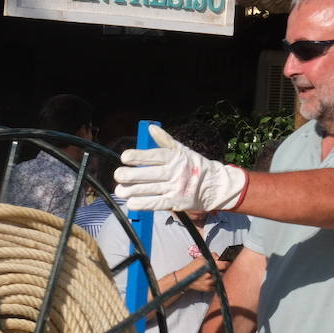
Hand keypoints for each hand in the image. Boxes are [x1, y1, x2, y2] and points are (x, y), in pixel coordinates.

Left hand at [114, 125, 247, 212]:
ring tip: (120, 190)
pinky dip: (144, 204)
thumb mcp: (183, 150)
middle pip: (151, 174)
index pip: (155, 156)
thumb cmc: (195, 166)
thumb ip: (165, 140)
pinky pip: (157, 203)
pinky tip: (132, 203)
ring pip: (151, 189)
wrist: (215, 186)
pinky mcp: (176, 202)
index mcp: (176, 157)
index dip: (139, 156)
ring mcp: (176, 188)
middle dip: (132, 175)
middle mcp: (176, 172)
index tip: (124, 157)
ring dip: (134, 190)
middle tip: (118, 175)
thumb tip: (151, 128)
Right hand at [163, 255, 230, 295]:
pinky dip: (215, 282)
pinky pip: (217, 285)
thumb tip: (221, 257)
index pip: (225, 264)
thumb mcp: (201, 257)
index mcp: (210, 266)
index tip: (227, 262)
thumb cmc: (192, 267)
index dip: (227, 263)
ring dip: (219, 276)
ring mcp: (210, 283)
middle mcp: (211, 275)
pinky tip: (209, 279)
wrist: (184, 278)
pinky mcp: (209, 289)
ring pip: (221, 279)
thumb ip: (213, 256)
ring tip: (213, 274)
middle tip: (218, 268)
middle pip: (224, 272)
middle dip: (222, 270)